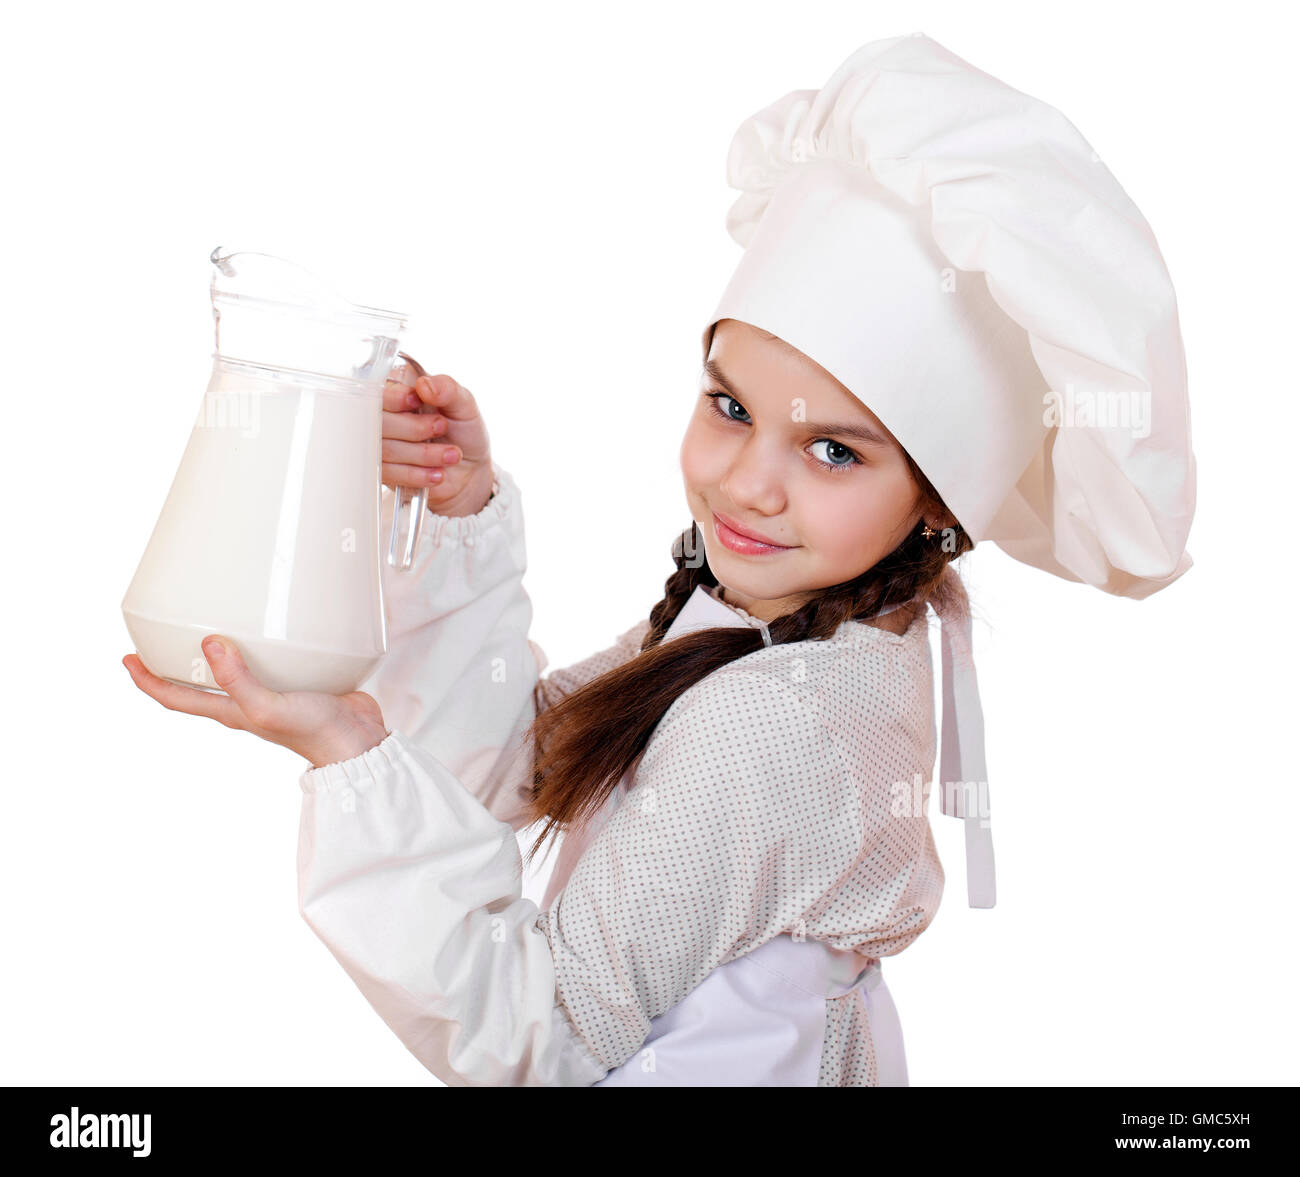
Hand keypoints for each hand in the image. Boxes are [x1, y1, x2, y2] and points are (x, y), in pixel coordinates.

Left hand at [122, 637, 390, 769]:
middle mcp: (247, 702)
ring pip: (234, 671)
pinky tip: (271, 628)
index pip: (177, 698)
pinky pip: (271, 661)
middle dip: (175, 665)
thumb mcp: (266, 707)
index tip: (127, 659)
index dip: (148, 682)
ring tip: (210, 624)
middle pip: (199, 684)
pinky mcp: (299, 682)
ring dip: (218, 652)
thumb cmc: (313, 732)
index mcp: (232, 711)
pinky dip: (261, 645)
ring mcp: (273, 693)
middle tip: (160, 638)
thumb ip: (237, 679)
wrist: (357, 742)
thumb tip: (209, 642)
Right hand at [382, 360, 494, 517]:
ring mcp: (380, 443)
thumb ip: (448, 390)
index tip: (415, 401)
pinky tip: (438, 473)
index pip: (379, 389)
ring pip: (385, 449)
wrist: (470, 470)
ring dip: (423, 454)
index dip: (394, 397)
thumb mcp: (465, 406)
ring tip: (452, 454)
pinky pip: (389, 473)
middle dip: (414, 428)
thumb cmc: (464, 431)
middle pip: (378, 421)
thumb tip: (424, 385)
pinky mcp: (382, 470)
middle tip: (442, 427)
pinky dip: (417, 474)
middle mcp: (385, 415)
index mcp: (399, 389)